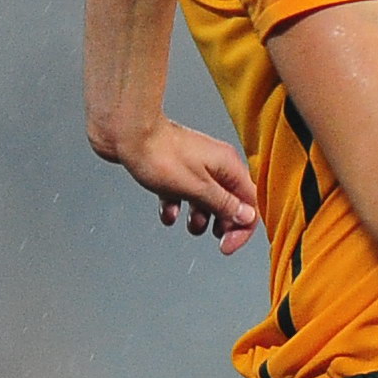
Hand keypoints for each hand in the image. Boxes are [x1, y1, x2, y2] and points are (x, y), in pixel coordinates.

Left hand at [112, 117, 265, 256]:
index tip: (228, 244)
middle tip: (214, 236)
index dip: (242, 227)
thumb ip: (224, 204)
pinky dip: (177, 206)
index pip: (250, 203)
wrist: (127, 133)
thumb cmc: (158, 154)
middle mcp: (215, 164)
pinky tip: (168, 211)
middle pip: (231, 202)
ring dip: (200, 218)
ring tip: (190, 225)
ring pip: (206, 200)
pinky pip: (183, 193)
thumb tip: (246, 216)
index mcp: (228, 166)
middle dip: (222, 223)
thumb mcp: (197, 188)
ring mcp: (195, 165)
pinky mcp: (175, 167)